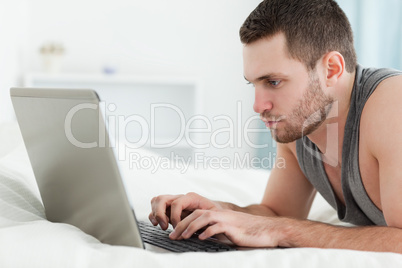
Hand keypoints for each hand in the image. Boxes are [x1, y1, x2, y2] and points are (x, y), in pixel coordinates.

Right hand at [148, 192, 220, 229]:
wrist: (217, 214)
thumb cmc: (215, 215)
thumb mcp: (213, 216)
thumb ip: (202, 219)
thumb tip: (191, 227)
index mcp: (192, 198)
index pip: (177, 203)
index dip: (175, 216)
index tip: (178, 228)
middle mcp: (181, 198)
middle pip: (162, 199)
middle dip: (160, 214)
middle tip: (165, 226)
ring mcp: (174, 202)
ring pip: (157, 201)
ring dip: (155, 214)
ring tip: (161, 225)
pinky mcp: (170, 208)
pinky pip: (156, 207)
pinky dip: (154, 215)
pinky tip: (158, 224)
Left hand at [169, 209, 284, 247]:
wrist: (267, 230)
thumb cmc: (247, 232)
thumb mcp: (227, 230)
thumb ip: (214, 231)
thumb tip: (200, 236)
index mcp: (217, 214)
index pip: (195, 214)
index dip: (183, 222)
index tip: (174, 232)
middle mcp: (220, 214)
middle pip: (196, 215)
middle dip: (182, 225)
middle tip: (172, 236)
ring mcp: (226, 219)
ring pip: (203, 218)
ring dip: (191, 227)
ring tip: (182, 237)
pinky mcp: (233, 227)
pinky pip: (217, 227)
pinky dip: (208, 232)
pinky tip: (201, 238)